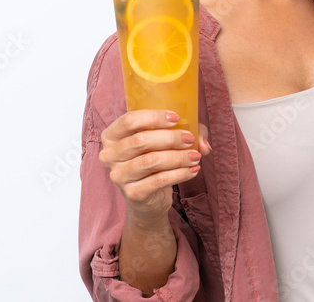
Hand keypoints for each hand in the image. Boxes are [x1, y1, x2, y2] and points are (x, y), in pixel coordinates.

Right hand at [99, 110, 211, 224]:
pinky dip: (180, 174)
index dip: (154, 117)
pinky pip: (158, 180)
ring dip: (178, 157)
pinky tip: (193, 170)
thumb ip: (187, 133)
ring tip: (196, 156)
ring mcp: (119, 176)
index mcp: (112, 136)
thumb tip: (204, 145)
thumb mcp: (166, 139)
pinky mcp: (132, 193)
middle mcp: (109, 155)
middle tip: (190, 139)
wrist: (147, 197)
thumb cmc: (154, 158)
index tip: (176, 118)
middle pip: (140, 141)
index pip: (129, 121)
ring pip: (151, 161)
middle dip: (171, 138)